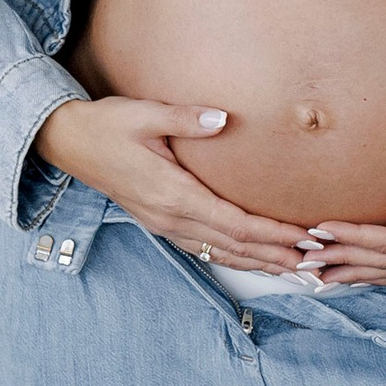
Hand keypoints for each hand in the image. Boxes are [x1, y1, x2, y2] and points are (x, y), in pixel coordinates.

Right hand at [31, 99, 315, 273]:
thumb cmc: (107, 125)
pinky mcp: (161, 223)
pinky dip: (235, 258)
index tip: (305, 238)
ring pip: (221, 253)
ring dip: (261, 263)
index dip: (273, 234)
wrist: (68, 142)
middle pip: (235, 245)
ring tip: (296, 272)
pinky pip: (205, 249)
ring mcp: (165, 225)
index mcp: (172, 193)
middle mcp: (171, 217)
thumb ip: (186, 118)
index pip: (235, 222)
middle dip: (278, 256)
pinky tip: (255, 261)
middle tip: (317, 265)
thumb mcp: (143, 113)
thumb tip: (223, 118)